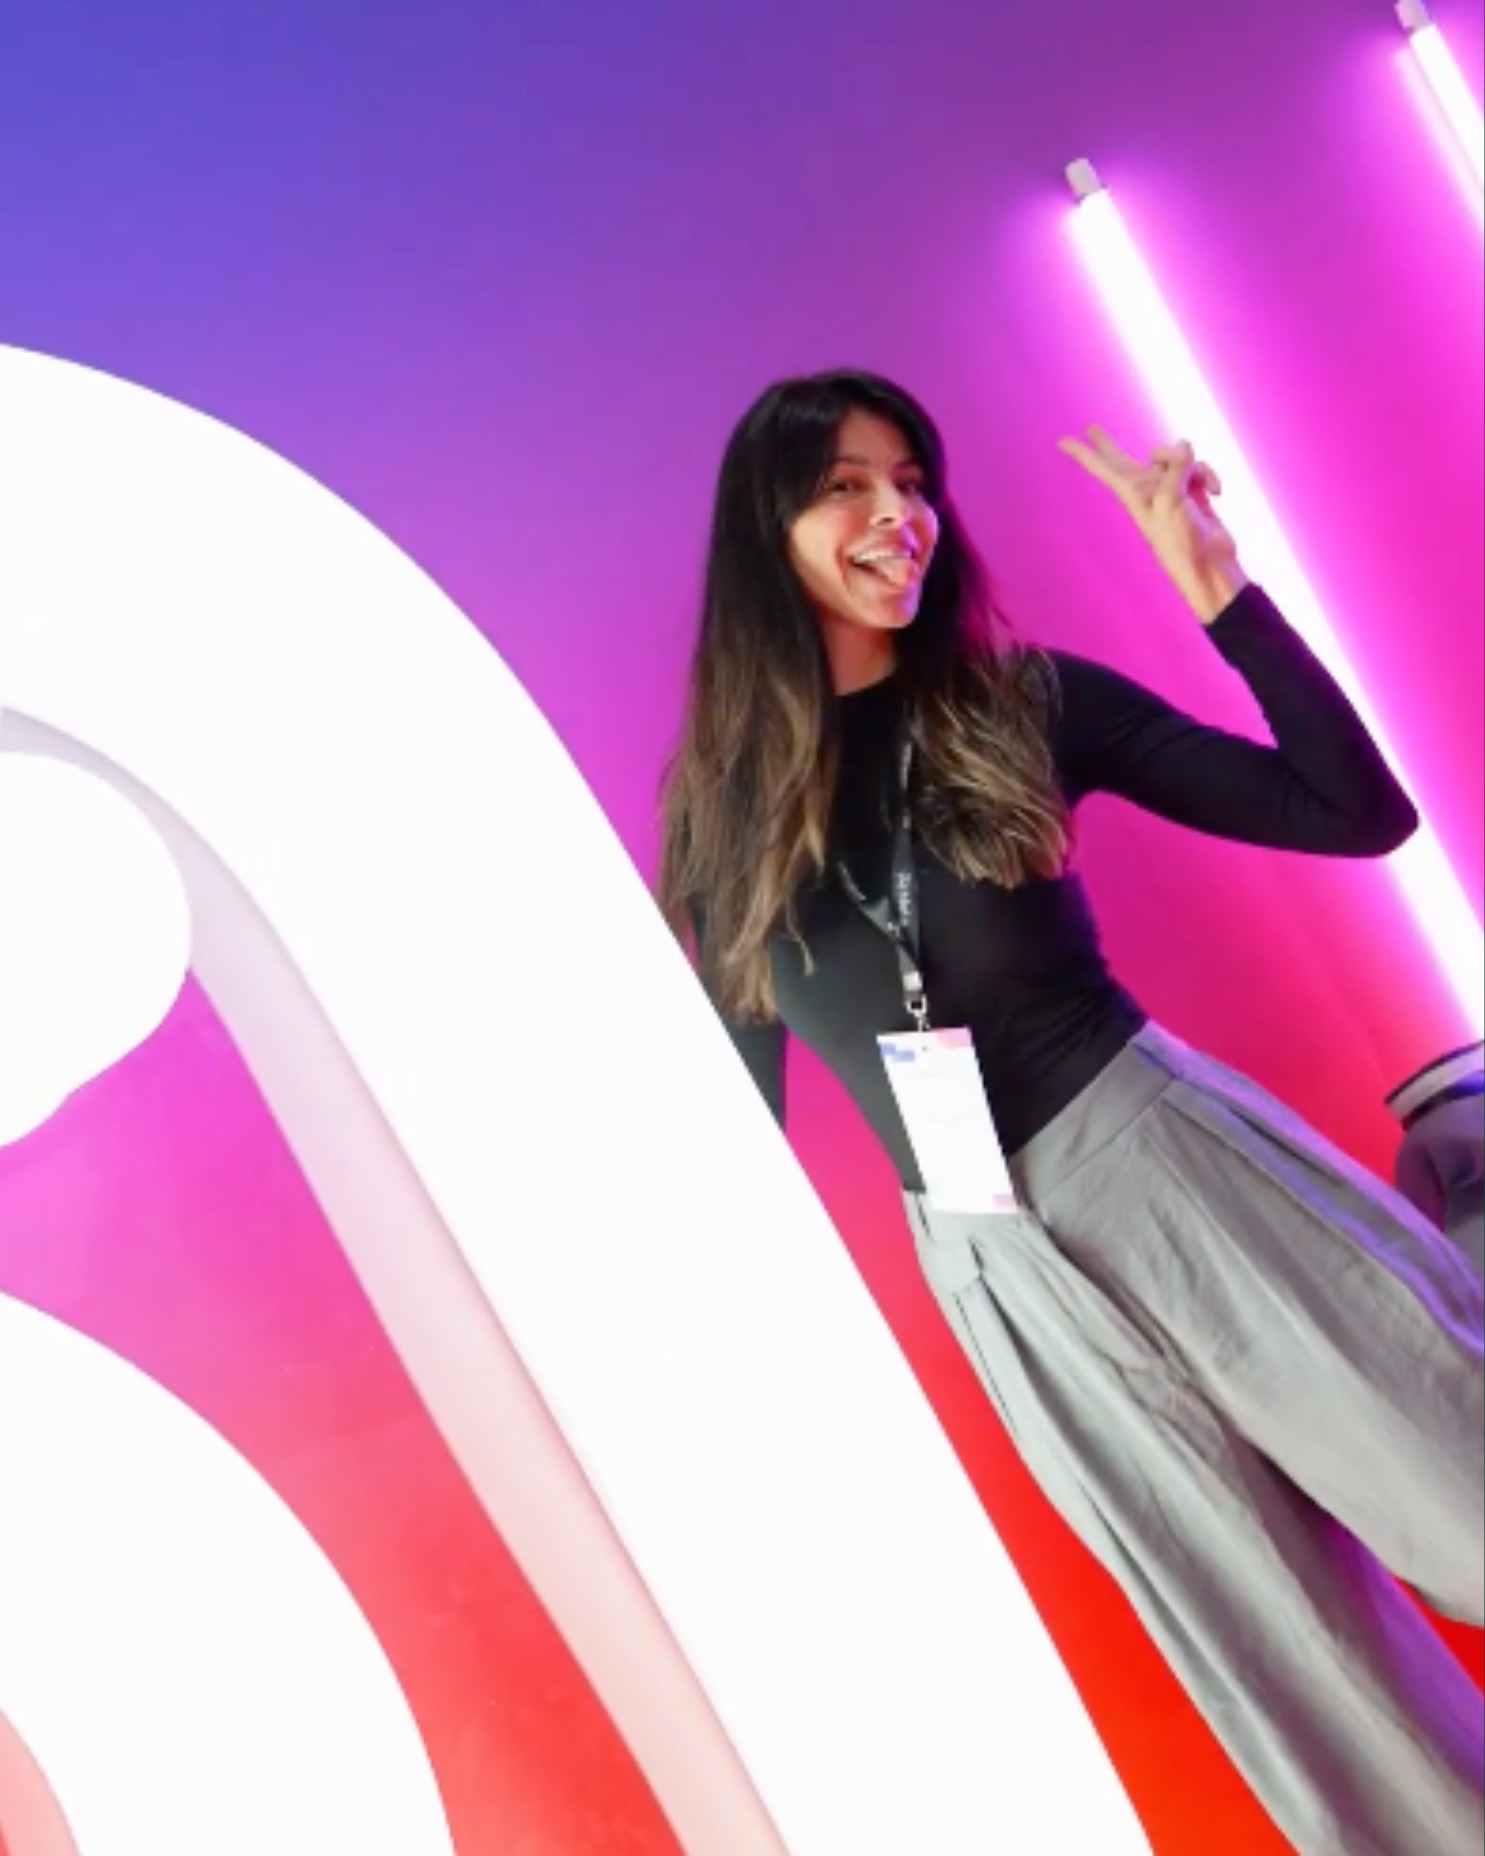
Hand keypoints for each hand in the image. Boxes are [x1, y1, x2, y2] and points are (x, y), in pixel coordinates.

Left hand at [1059, 426, 1248, 625]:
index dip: (1083, 453)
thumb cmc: (1181, 541)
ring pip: (1175, 456)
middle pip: (1124, 459)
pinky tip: (1216, 491)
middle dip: (1108, 444)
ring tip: (1201, 486)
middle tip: (1091, 428)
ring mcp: (1169, 490)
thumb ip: (1175, 469)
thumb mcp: (1172, 502)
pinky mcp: (1192, 492)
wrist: (1209, 566)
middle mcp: (1148, 489)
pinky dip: (1208, 475)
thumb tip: (1185, 444)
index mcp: (1133, 493)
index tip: (1061, 440)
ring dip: (1192, 464)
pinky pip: (1197, 468)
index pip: (1103, 468)